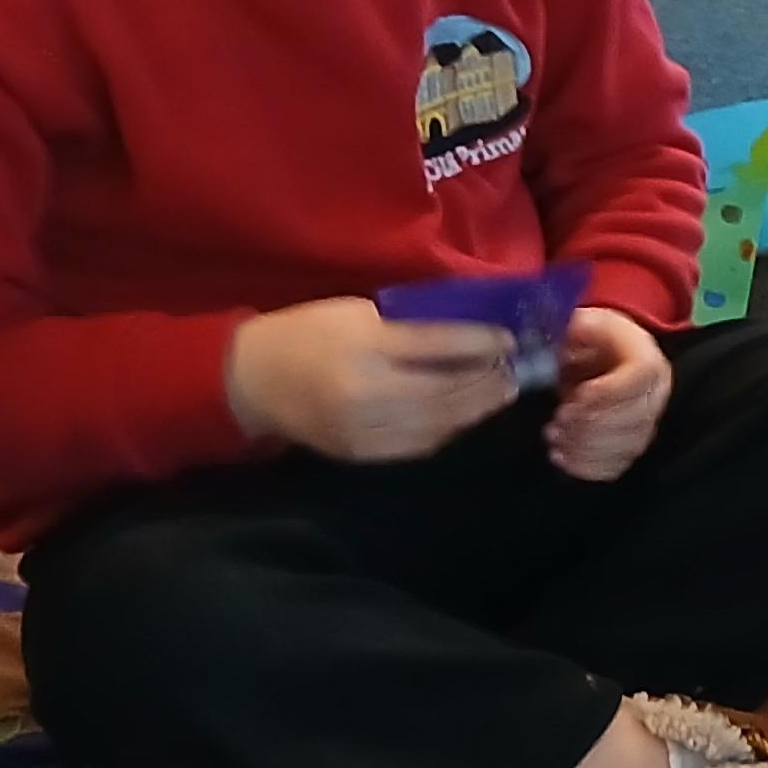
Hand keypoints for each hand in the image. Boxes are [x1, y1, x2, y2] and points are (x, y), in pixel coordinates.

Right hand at [227, 299, 516, 463]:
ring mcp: (363, 428)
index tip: (510, 339)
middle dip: (487, 381)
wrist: (252, 380)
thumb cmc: (309, 334)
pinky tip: (465, 415)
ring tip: (500, 392)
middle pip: (445, 391)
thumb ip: (409, 325)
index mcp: (362, 345)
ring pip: (438, 423)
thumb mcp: (356, 313)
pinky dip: (449, 429)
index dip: (481, 343)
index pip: (436, 345)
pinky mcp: (361, 453)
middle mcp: (365, 391)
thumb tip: (471, 331)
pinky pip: (419, 445)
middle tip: (515, 370)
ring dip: (476, 409)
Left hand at [544, 305, 672, 482]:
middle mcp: (657, 392)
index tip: (573, 400)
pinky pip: (619, 464)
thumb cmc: (589, 340)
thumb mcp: (580, 323)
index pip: (640, 376)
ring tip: (554, 438)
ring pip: (627, 445)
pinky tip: (563, 458)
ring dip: (585, 448)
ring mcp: (649, 422)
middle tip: (556, 424)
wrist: (603, 357)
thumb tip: (552, 344)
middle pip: (635, 417)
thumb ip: (571, 332)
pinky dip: (588, 467)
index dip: (607, 393)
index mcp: (647, 356)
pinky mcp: (634, 444)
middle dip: (590, 426)